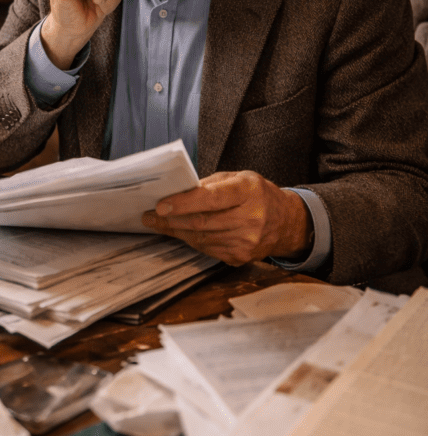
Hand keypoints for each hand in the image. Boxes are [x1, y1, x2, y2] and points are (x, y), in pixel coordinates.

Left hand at [141, 170, 312, 266]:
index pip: (211, 198)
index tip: (160, 205)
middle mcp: (250, 218)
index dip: (184, 202)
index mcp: (249, 191)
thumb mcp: (239, 178)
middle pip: (202, 222)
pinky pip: (207, 249)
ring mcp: (247, 242)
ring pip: (200, 238)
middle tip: (149, 216)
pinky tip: (180, 232)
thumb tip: (177, 193)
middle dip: (170, 220)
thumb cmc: (257, 195)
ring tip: (158, 223)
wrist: (285, 222)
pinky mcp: (241, 257)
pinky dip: (190, 240)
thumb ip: (211, 184)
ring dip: (176, 231)